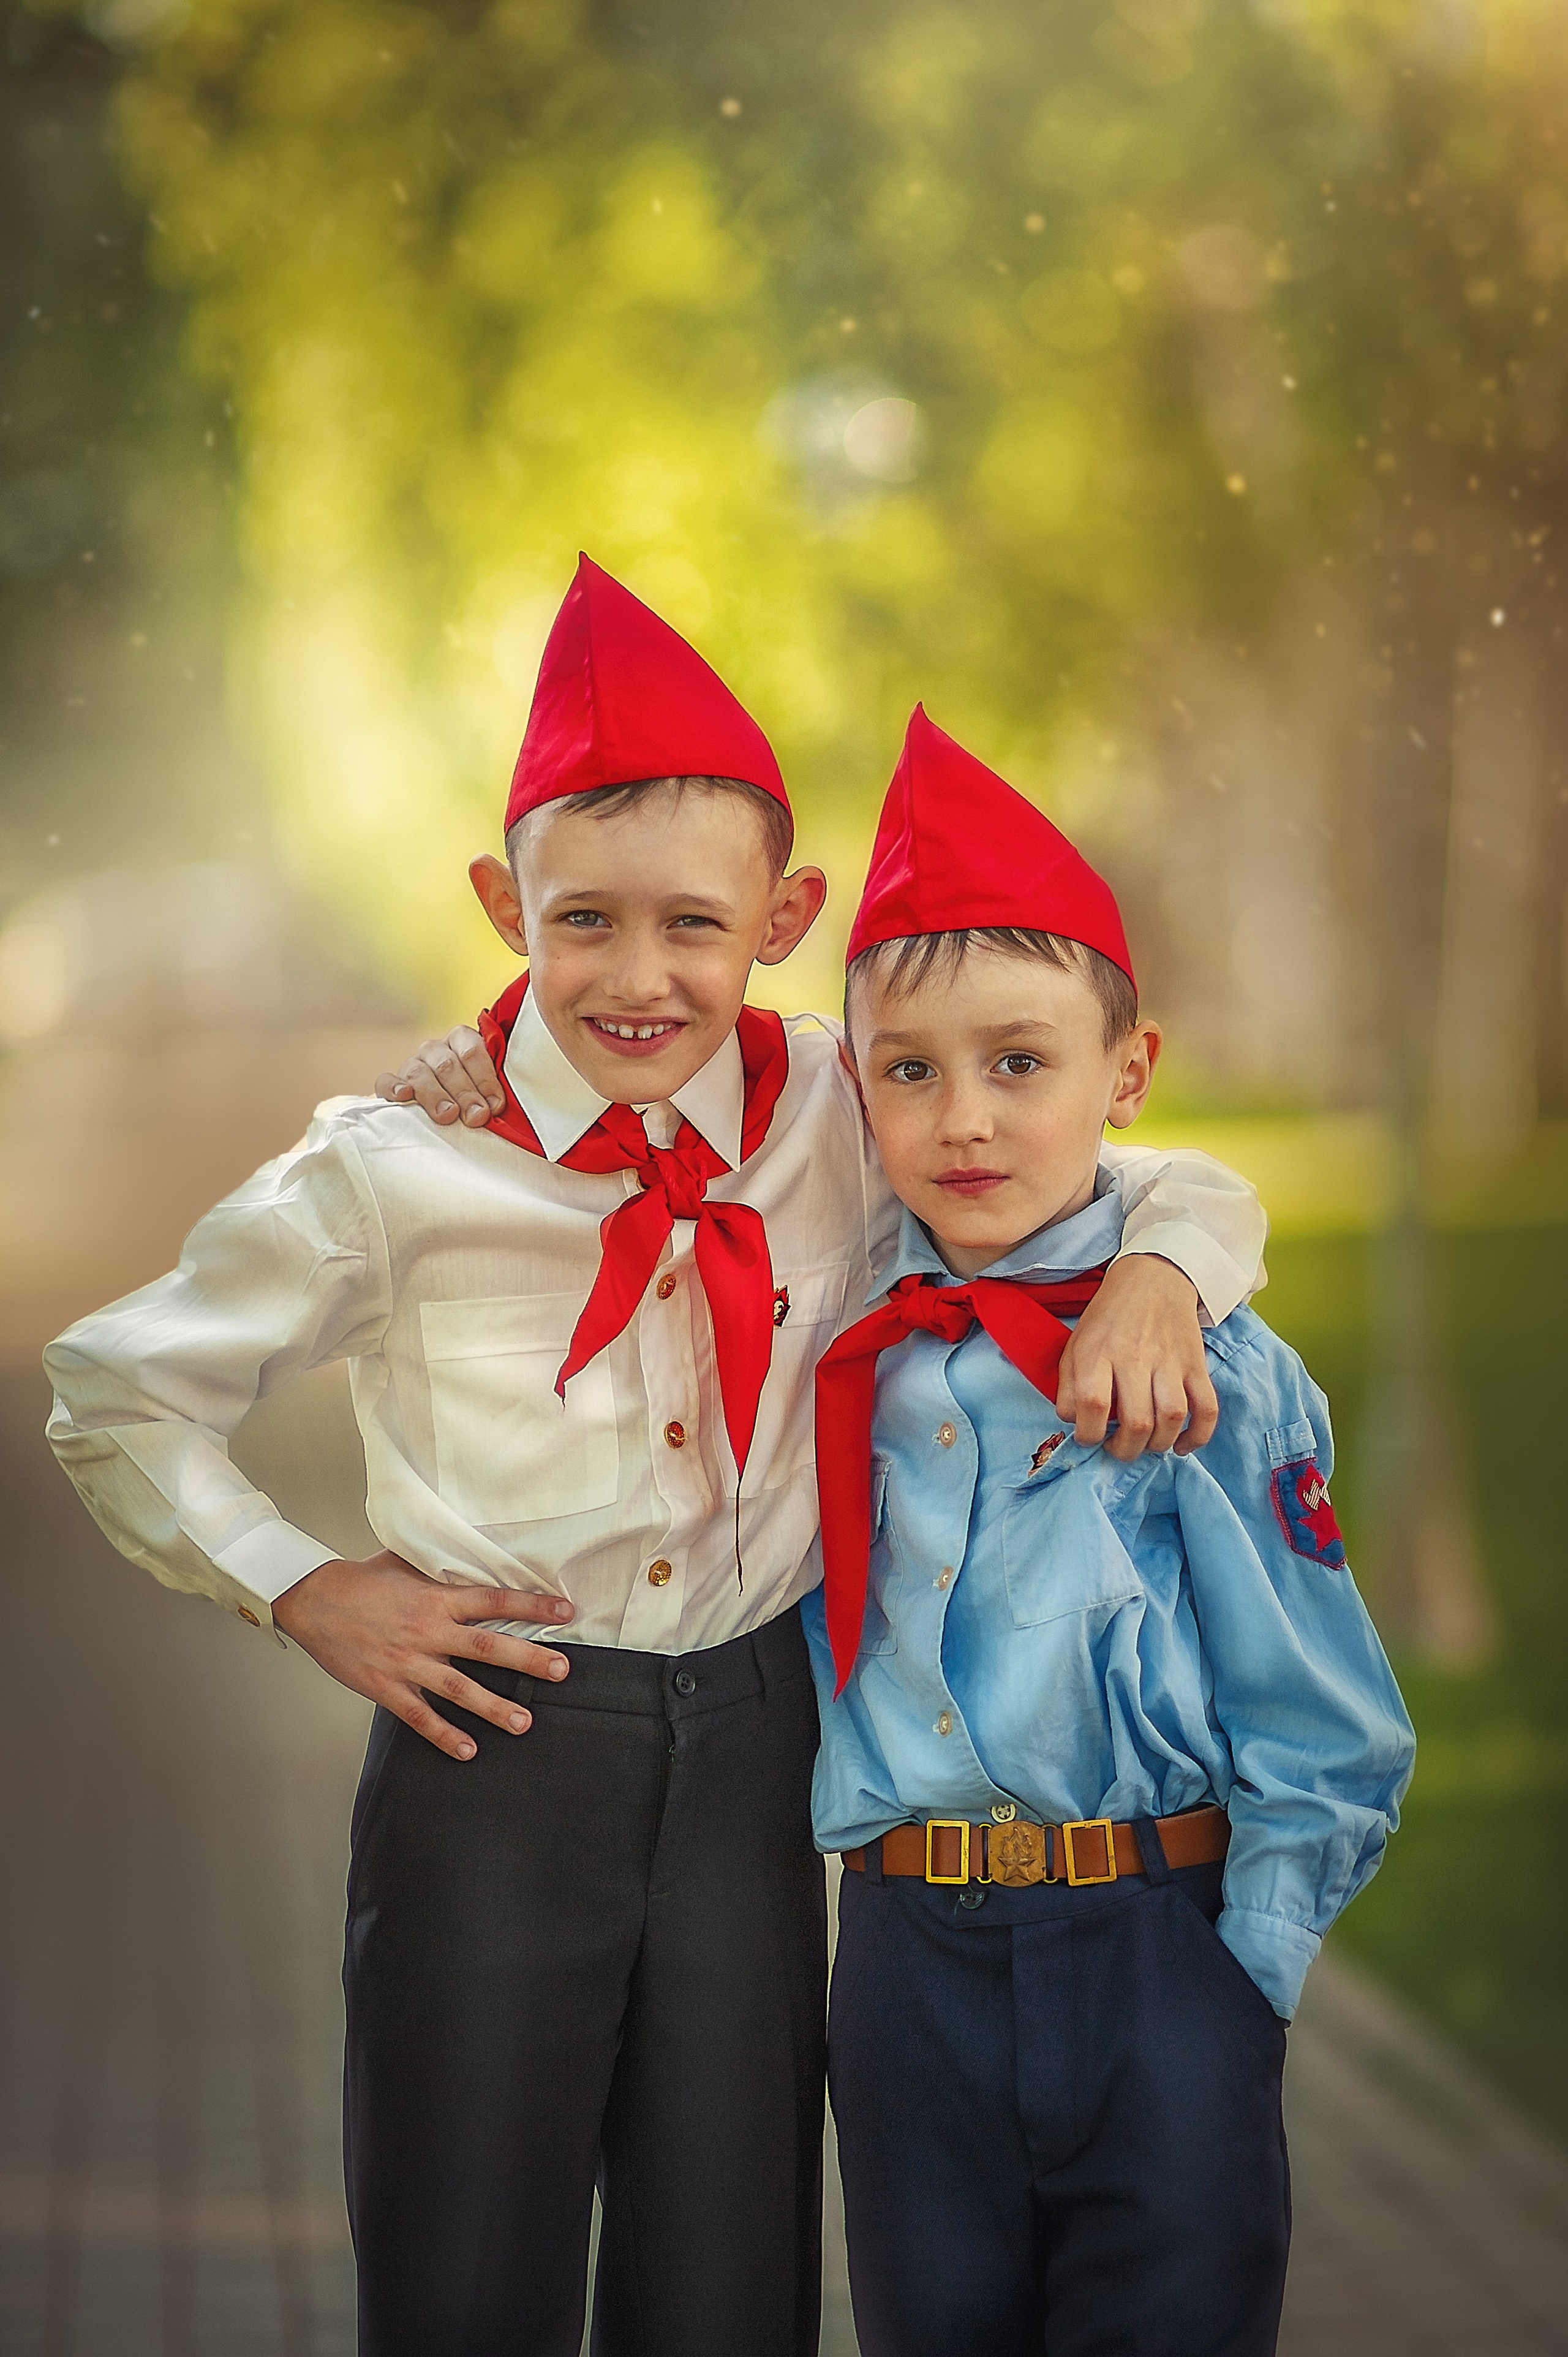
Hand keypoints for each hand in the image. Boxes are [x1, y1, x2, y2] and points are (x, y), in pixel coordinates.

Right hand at [272, 1549, 574, 1758]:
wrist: (313, 1599)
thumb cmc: (363, 1580)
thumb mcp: (408, 1564)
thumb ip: (443, 1570)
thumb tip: (477, 1562)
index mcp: (436, 1597)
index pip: (494, 1599)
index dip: (532, 1606)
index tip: (566, 1612)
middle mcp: (427, 1630)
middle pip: (486, 1646)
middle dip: (527, 1659)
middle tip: (561, 1671)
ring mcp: (407, 1661)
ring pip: (458, 1688)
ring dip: (493, 1707)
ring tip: (525, 1723)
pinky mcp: (385, 1686)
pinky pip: (419, 1716)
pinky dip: (443, 1735)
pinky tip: (468, 1751)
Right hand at [375, 1027, 506, 1127]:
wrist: (443, 1108)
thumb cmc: (474, 1098)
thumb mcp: (487, 1090)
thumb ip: (493, 1093)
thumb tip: (498, 1109)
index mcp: (462, 1040)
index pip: (472, 1052)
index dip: (485, 1079)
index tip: (495, 1106)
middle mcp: (436, 1049)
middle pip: (448, 1065)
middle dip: (465, 1093)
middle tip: (476, 1117)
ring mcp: (412, 1064)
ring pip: (420, 1074)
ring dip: (435, 1095)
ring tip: (448, 1115)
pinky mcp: (391, 1083)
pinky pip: (387, 1081)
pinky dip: (394, 1088)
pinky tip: (404, 1097)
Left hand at [1056, 1255, 1217, 1459]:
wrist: (1153, 1279)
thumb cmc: (1108, 1318)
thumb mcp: (1075, 1345)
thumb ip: (1068, 1386)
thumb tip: (1074, 1424)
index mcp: (1098, 1352)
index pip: (1092, 1404)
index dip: (1088, 1435)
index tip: (1090, 1438)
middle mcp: (1135, 1357)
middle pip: (1137, 1421)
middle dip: (1126, 1450)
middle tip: (1119, 1448)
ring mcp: (1170, 1361)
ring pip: (1172, 1418)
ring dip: (1158, 1444)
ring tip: (1146, 1444)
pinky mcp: (1196, 1364)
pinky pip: (1207, 1408)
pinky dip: (1198, 1435)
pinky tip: (1180, 1445)